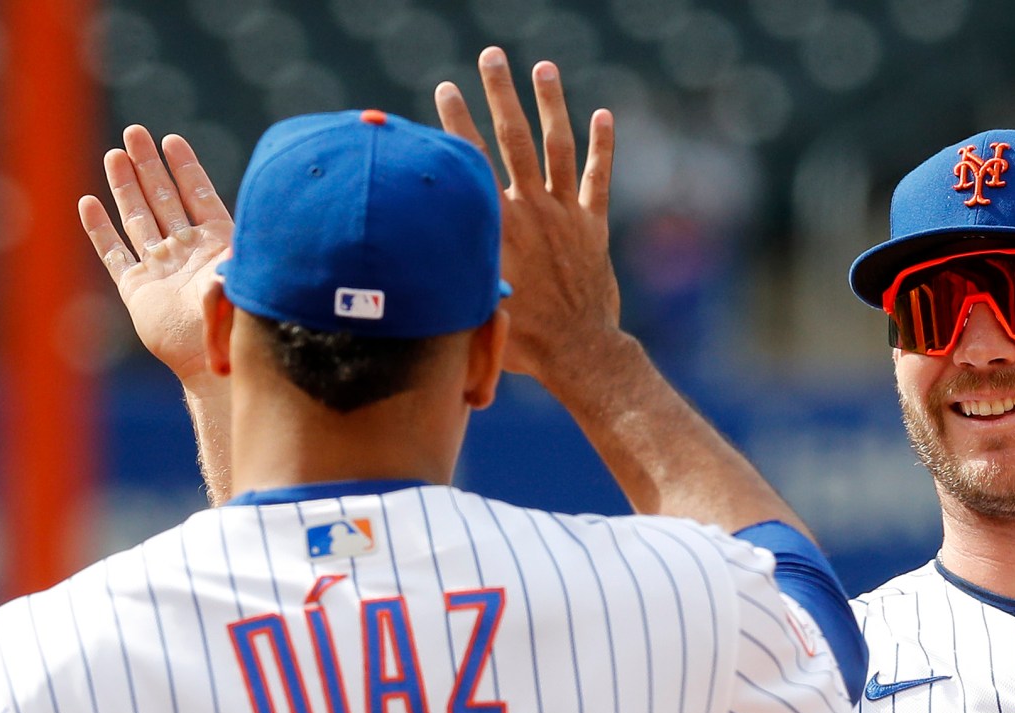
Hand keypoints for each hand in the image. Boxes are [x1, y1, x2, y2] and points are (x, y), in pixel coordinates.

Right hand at [78, 126, 233, 383]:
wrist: (211, 363)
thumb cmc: (234, 323)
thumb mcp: (241, 277)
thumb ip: (235, 251)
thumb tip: (240, 228)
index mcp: (216, 245)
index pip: (198, 195)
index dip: (184, 168)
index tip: (171, 139)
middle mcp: (185, 253)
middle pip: (163, 199)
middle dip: (149, 165)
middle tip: (134, 132)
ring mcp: (159, 269)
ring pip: (138, 219)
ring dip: (125, 187)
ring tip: (115, 154)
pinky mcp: (135, 290)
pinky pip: (114, 254)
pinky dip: (100, 230)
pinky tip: (88, 203)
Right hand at [434, 49, 622, 385]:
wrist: (577, 354)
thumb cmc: (519, 340)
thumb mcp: (473, 301)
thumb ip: (452, 269)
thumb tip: (412, 253)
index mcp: (497, 224)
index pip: (471, 161)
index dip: (456, 122)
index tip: (444, 88)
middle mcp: (531, 210)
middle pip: (512, 138)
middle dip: (499, 93)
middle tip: (490, 56)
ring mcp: (564, 216)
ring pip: (557, 147)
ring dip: (550, 104)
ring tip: (542, 67)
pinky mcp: (593, 228)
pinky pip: (598, 179)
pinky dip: (602, 146)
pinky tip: (602, 114)